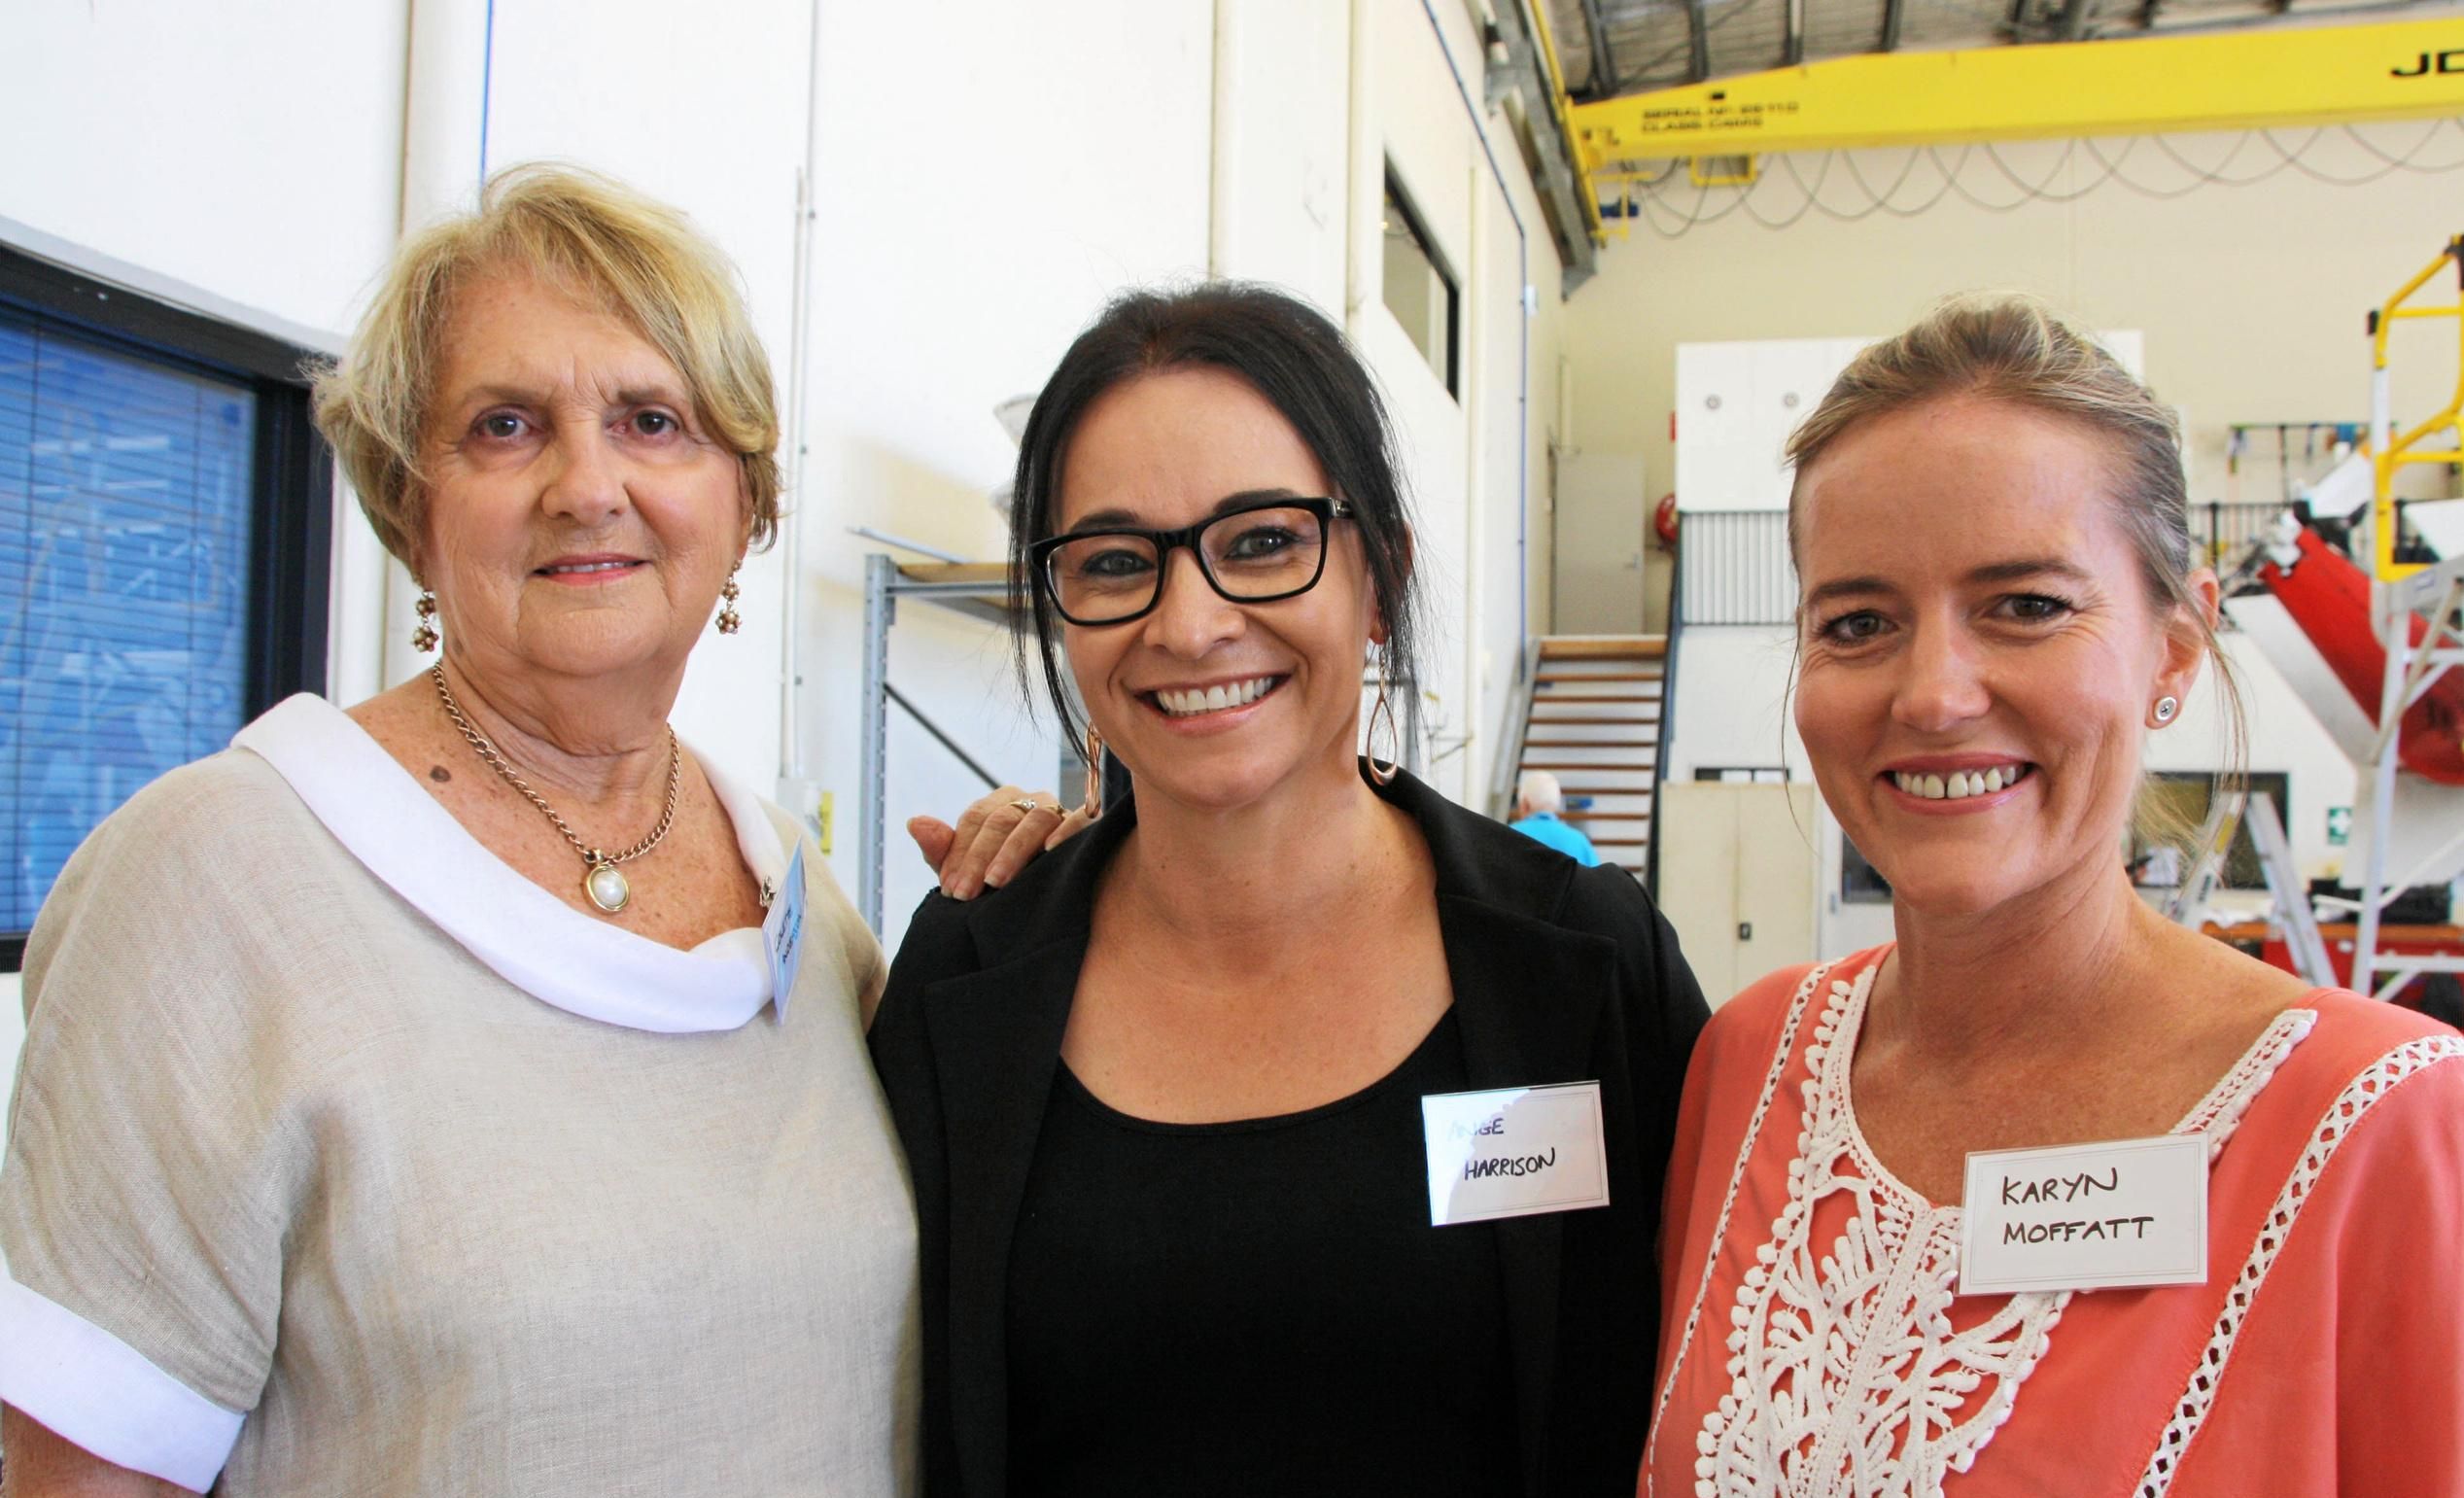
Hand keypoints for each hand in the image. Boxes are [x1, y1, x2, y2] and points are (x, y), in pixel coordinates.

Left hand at [909, 787, 1093, 898]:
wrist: (1052, 896)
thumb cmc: (1006, 880)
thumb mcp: (970, 871)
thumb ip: (942, 849)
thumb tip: (913, 822)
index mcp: (1000, 804)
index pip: (975, 818)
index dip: (959, 853)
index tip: (950, 888)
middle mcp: (1029, 800)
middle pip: (1001, 819)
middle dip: (979, 858)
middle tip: (966, 894)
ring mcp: (1059, 809)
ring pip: (1035, 818)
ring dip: (1014, 850)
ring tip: (997, 882)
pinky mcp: (1087, 823)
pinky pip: (1077, 819)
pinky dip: (1064, 832)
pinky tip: (1050, 852)